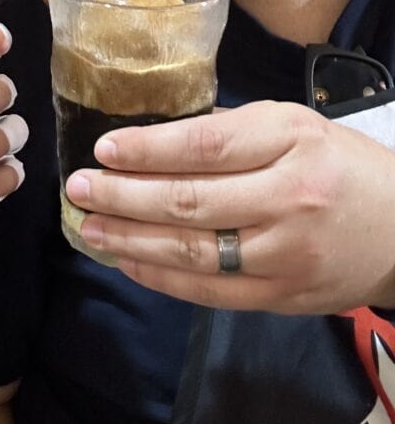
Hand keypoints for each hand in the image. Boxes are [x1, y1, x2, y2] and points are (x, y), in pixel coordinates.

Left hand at [65, 100, 394, 313]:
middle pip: (190, 200)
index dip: (148, 149)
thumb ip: (232, 129)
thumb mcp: (298, 125)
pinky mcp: (282, 298)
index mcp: (292, 142)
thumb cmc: (345, 166)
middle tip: (78, 188)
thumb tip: (158, 133)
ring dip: (131, 239)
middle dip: (123, 195)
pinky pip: (209, 292)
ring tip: (89, 226)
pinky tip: (127, 261)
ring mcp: (285, 255)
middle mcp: (289, 198)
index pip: (206, 145)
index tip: (103, 148)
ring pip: (192, 251)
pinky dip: (161, 278)